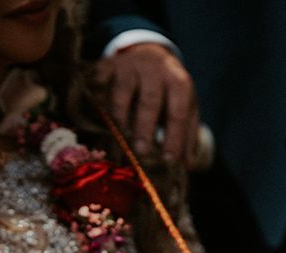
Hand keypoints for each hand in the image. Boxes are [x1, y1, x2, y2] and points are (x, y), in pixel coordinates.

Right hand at [95, 43, 198, 164]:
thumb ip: (187, 134)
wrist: (149, 53)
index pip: (177, 113)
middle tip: (142, 152)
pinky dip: (97, 100)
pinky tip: (98, 117)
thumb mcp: (185, 106)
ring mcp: (130, 66)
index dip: (174, 137)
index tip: (168, 160)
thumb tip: (188, 165)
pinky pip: (100, 83)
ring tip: (121, 138)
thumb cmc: (168, 89)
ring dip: (120, 118)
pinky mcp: (108, 65)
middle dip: (145, 128)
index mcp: (178, 83)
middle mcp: (155, 71)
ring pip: (122, 93)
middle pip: (149, 101)